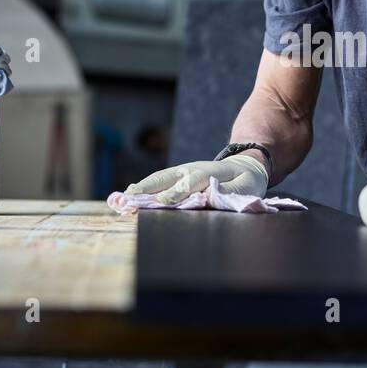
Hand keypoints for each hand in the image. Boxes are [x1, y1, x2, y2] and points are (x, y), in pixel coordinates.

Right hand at [124, 154, 267, 204]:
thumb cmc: (245, 181)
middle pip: (167, 177)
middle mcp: (190, 169)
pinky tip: (124, 199)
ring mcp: (180, 172)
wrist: (244, 165)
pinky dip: (139, 190)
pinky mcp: (174, 177)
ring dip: (138, 190)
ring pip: (157, 179)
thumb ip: (230, 192)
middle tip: (130, 200)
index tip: (164, 202)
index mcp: (210, 171)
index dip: (178, 191)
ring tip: (119, 201)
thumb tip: (210, 196)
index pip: (192, 181)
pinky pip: (155, 183)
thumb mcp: (246, 187)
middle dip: (148, 189)